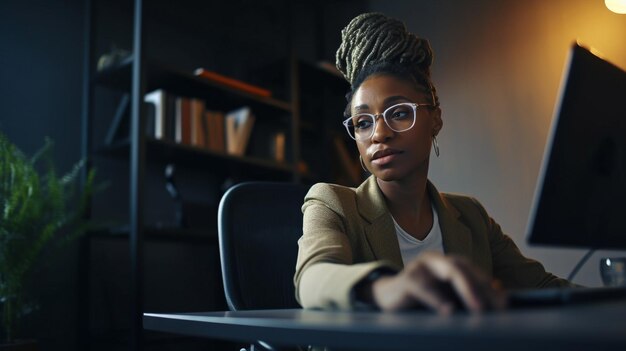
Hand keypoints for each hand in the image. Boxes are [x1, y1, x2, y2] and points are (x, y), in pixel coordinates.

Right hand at [369, 252, 506, 312]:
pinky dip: (437, 299)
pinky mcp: (407, 279)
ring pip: (449, 273)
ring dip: (466, 291)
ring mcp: (421, 266)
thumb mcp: (445, 295)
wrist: (387, 297)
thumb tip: (501, 299)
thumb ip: (467, 295)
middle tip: (495, 307)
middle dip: (481, 287)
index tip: (503, 305)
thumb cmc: (420, 298)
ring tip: (478, 308)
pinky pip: (424, 287)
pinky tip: (448, 310)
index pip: (474, 272)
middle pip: (463, 268)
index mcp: (447, 262)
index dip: (490, 288)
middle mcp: (436, 259)